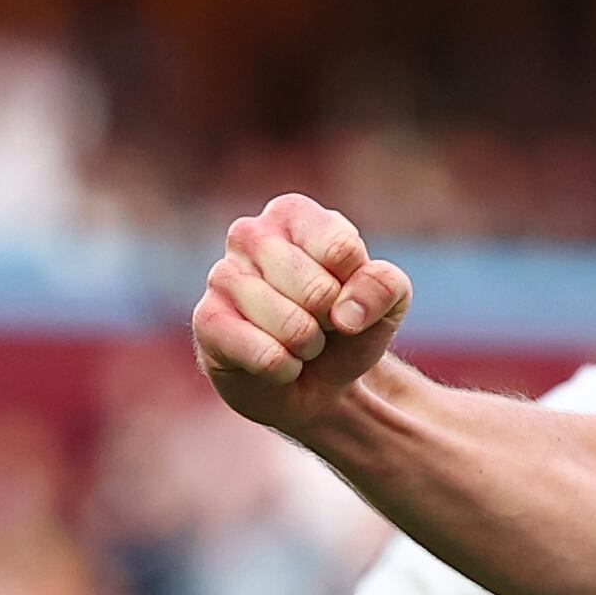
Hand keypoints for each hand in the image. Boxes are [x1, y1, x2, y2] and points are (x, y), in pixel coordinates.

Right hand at [195, 195, 413, 433]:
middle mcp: (250, 234)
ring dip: (310, 347)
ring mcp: (221, 276)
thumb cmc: (349, 326)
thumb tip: (345, 312)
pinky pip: (265, 356)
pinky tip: (277, 362)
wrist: (316, 381)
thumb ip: (385, 286)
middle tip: (321, 323)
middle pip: (319, 290)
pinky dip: (285, 369)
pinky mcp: (207, 321)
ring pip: (293, 326)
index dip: (356, 288)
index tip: (346, 294)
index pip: (342, 250)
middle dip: (332, 321)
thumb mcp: (388, 301)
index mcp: (294, 214)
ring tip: (300, 342)